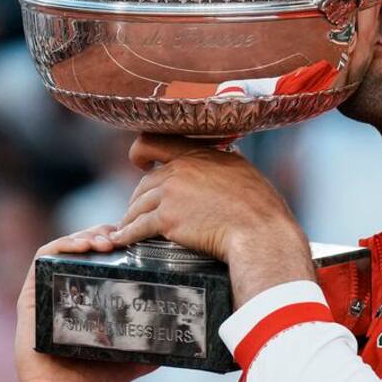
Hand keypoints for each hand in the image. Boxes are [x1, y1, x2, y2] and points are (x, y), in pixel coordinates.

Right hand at [16, 225, 155, 381]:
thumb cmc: (97, 374)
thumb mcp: (135, 348)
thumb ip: (154, 336)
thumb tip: (182, 327)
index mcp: (91, 293)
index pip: (105, 254)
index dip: (120, 240)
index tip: (137, 237)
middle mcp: (69, 287)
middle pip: (87, 244)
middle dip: (106, 233)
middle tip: (123, 236)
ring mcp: (49, 288)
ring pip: (66, 246)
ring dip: (88, 235)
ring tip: (107, 241)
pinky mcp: (30, 294)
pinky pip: (42, 259)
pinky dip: (63, 244)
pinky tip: (83, 246)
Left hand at [112, 134, 314, 306]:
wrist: (259, 231)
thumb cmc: (260, 205)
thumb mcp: (243, 169)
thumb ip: (225, 161)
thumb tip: (228, 154)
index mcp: (199, 154)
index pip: (155, 141)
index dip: (141, 152)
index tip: (140, 163)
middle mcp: (180, 169)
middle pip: (145, 181)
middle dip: (139, 197)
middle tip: (139, 210)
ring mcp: (171, 193)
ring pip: (138, 204)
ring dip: (132, 217)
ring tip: (130, 228)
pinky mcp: (167, 219)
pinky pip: (138, 227)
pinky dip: (127, 234)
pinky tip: (122, 240)